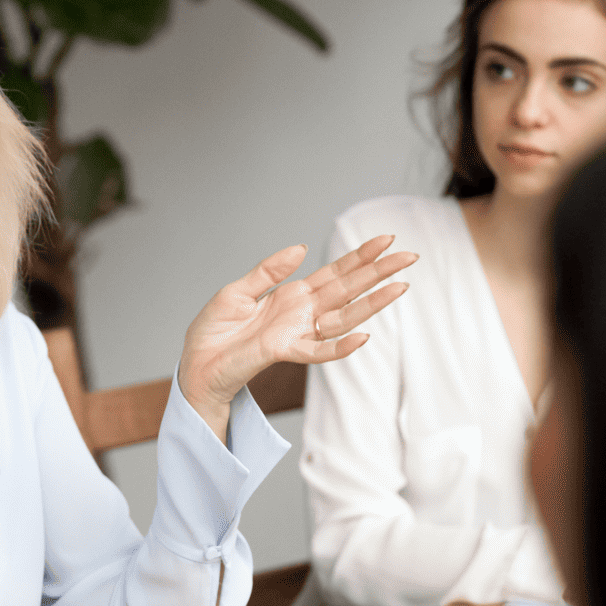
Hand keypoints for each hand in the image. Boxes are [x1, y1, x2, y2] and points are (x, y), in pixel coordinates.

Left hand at [178, 235, 416, 436]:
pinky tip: (363, 336)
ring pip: (343, 318)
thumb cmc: (214, 333)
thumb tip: (300, 248)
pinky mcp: (283, 352)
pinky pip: (318, 352)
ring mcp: (296, 334)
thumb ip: (268, 271)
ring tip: (401, 287)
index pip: (334, 273)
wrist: (196, 366)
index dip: (360, 257)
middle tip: (409, 256)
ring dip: (372, 304)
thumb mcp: (237, 291)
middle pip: (348, 290)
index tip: (386, 239)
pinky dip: (340, 346)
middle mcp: (302, 314)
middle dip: (378, 273)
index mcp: (292, 296)